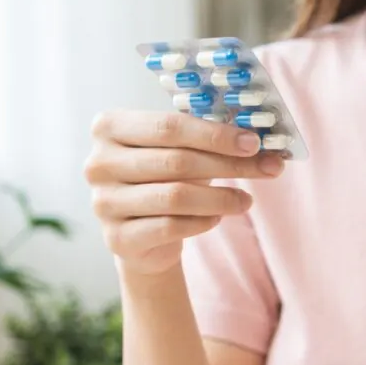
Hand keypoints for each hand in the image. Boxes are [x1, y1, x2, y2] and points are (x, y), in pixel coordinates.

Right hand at [84, 110, 285, 275]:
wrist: (142, 236)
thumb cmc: (164, 179)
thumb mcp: (178, 150)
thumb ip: (206, 139)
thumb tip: (258, 141)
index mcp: (109, 128)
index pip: (169, 126)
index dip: (215, 135)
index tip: (254, 142)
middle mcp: (98, 163)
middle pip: (176, 161)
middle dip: (229, 165)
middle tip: (267, 168)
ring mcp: (103, 202)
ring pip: (176, 196)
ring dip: (221, 198)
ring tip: (247, 200)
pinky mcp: (117, 238)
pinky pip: (170, 227)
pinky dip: (202, 222)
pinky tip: (218, 218)